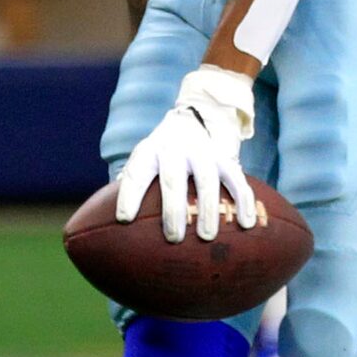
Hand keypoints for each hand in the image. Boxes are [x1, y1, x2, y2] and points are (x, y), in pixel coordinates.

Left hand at [115, 66, 257, 243]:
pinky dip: (242, 201)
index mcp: (149, 153)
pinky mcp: (225, 158)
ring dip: (208, 209)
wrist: (193, 118)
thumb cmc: (161, 157)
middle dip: (173, 210)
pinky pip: (236, 180)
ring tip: (207, 237)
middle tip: (173, 238)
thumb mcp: (143, 162)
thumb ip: (132, 188)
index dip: (128, 195)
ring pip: (207, 179)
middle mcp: (175, 150)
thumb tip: (110, 229)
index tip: (124, 219)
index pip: (136, 173)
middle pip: (173, 179)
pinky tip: (246, 224)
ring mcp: (203, 152)